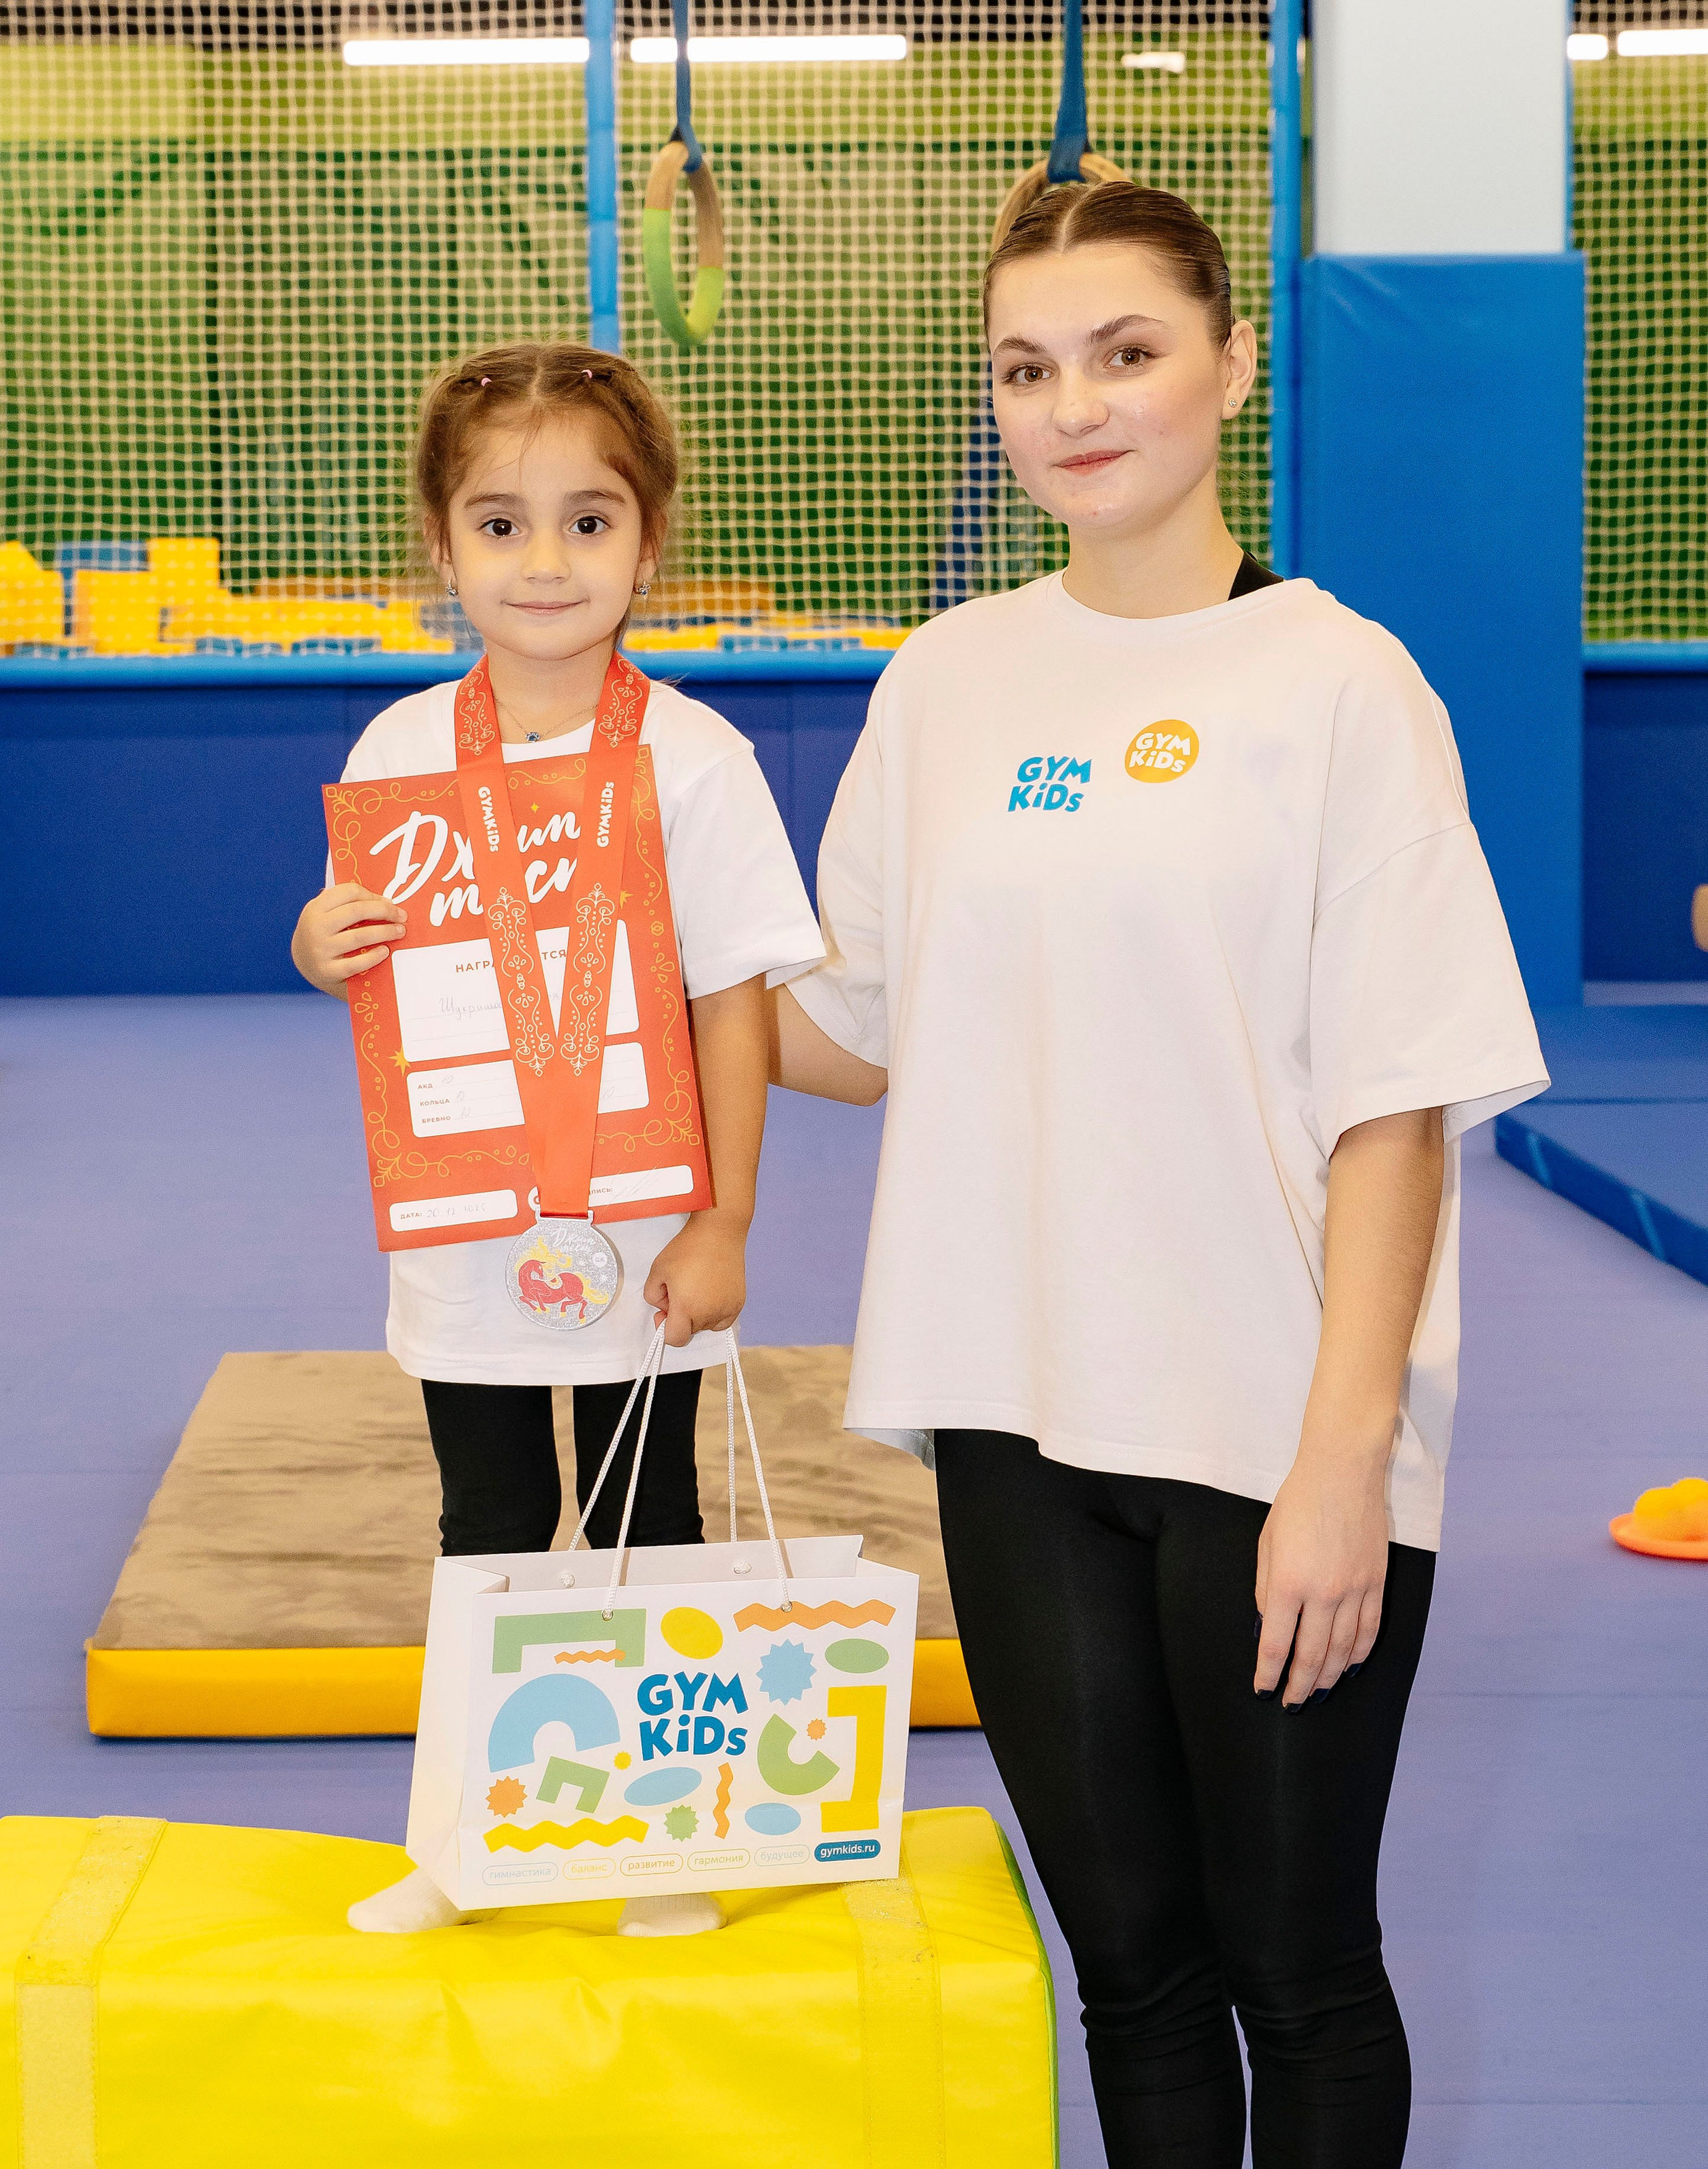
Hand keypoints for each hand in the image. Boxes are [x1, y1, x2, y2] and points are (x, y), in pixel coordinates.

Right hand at [292, 882, 406, 997]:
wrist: (304, 965)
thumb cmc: (325, 935)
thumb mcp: (326, 914)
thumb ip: (347, 905)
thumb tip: (385, 902)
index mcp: (316, 907)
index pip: (349, 892)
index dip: (373, 895)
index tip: (389, 902)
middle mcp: (315, 927)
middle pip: (357, 911)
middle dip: (384, 912)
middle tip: (402, 916)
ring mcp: (320, 950)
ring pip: (360, 936)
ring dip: (385, 932)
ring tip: (399, 932)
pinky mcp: (327, 971)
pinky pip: (355, 964)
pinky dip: (373, 957)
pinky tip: (385, 951)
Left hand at [644, 1216, 746, 1348]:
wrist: (718, 1233)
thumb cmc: (687, 1249)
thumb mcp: (657, 1270)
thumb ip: (652, 1297)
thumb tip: (664, 1308)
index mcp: (687, 1307)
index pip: (675, 1339)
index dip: (665, 1329)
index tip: (663, 1313)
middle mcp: (709, 1313)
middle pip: (690, 1330)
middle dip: (681, 1317)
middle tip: (680, 1292)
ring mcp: (726, 1309)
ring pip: (706, 1325)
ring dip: (698, 1315)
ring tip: (697, 1288)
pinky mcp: (738, 1303)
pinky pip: (722, 1320)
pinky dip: (714, 1313)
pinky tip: (710, 1294)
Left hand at [1254, 1442, 1389, 1707]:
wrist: (1342, 1472)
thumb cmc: (1297, 1503)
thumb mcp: (1267, 1543)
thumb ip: (1266, 1589)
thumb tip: (1268, 1627)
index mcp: (1288, 1583)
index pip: (1276, 1644)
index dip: (1268, 1674)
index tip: (1263, 1690)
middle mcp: (1323, 1593)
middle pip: (1311, 1656)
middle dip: (1300, 1686)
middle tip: (1292, 1704)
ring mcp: (1355, 1590)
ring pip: (1342, 1650)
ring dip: (1329, 1677)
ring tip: (1317, 1694)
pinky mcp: (1376, 1583)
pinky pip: (1369, 1630)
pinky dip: (1358, 1655)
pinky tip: (1348, 1668)